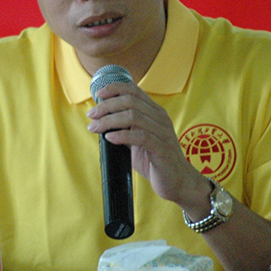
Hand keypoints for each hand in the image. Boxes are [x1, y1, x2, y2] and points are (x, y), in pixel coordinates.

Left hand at [87, 81, 208, 211]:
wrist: (178, 182)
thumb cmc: (155, 161)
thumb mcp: (137, 141)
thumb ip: (124, 130)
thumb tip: (100, 122)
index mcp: (155, 112)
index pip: (134, 90)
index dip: (114, 88)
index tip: (97, 94)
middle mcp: (160, 118)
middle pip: (130, 101)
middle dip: (107, 106)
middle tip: (91, 115)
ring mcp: (163, 132)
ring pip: (134, 116)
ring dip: (110, 120)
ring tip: (95, 127)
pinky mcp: (162, 149)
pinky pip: (141, 137)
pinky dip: (122, 135)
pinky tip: (110, 138)